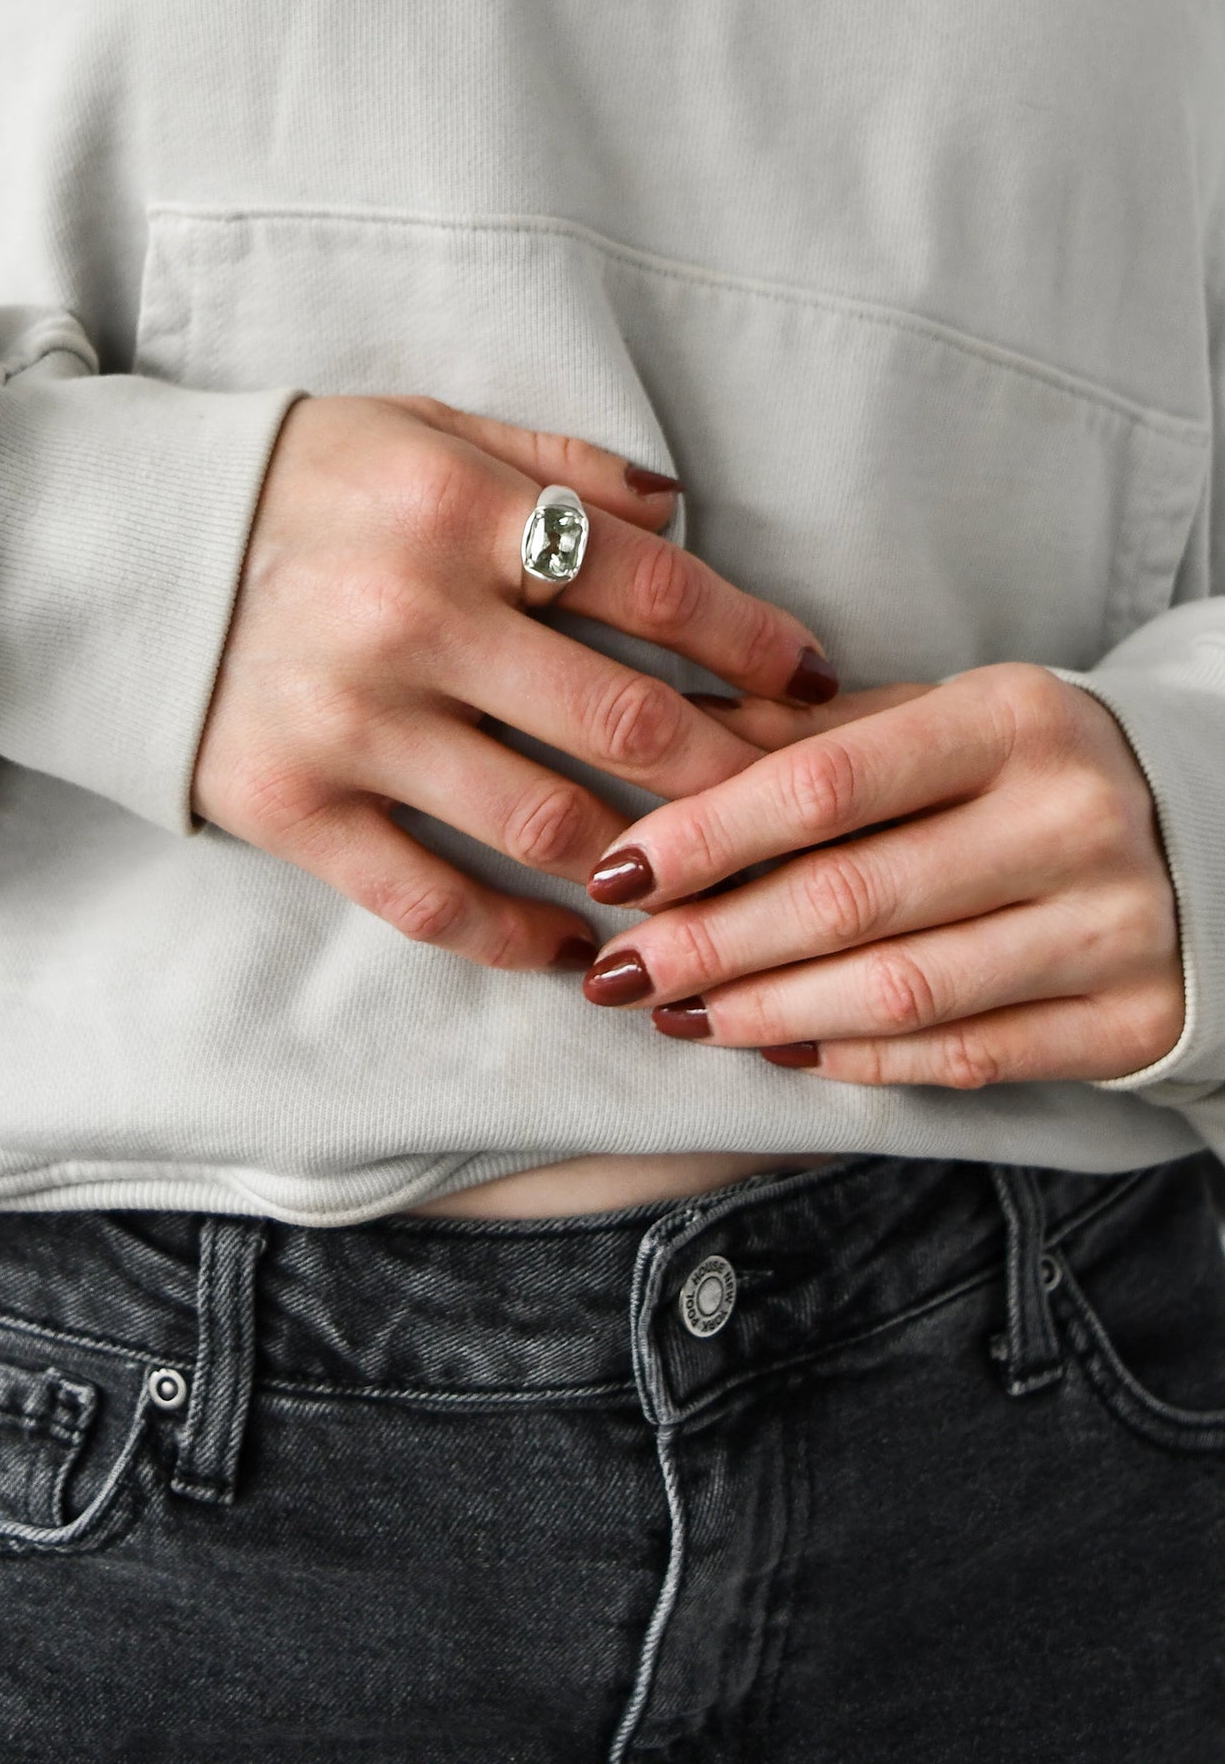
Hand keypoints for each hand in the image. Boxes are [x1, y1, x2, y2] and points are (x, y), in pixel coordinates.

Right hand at [194, 393, 837, 969]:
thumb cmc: (292, 483)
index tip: (814, 685)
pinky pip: (431, 899)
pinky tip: (579, 947)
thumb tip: (680, 513)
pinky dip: (518, 936)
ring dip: (644, 864)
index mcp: (460, 509)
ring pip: (544, 825)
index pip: (654, 591)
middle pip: (625, 723)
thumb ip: (553, 462)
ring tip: (704, 885)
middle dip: (735, 775)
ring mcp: (351, 724)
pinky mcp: (292, 808)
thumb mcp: (420, 427)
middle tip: (795, 810)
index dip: (755, 644)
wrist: (110, 548)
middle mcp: (414, 618)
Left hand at [579, 663, 1183, 1084]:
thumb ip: (807, 736)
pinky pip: (965, 1057)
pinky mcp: (1129, 1019)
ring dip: (766, 1014)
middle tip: (621, 971)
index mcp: (1012, 719)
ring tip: (678, 1014)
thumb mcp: (935, 720)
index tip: (617, 871)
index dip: (707, 833)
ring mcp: (1111, 926)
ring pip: (900, 991)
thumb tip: (662, 742)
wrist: (1209, 826)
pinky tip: (778, 1049)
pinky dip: (857, 1062)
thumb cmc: (1023, 769)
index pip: (825, 783)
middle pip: (849, 898)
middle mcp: (1071, 819)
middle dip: (713, 943)